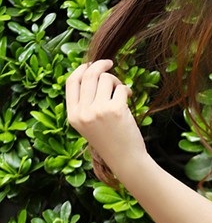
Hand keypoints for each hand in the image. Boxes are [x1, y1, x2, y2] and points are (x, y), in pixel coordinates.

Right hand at [65, 59, 147, 180]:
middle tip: (110, 62)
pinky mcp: (115, 110)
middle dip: (101, 65)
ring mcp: (98, 111)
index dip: (81, 69)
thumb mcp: (88, 123)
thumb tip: (91, 72)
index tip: (91, 64)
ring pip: (106, 79)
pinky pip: (121, 88)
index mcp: (73, 115)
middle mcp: (83, 112)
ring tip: (121, 92)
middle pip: (88, 75)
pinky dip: (126, 90)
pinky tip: (129, 98)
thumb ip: (86, 102)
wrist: (125, 159)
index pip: (70, 82)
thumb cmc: (110, 140)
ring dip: (116, 81)